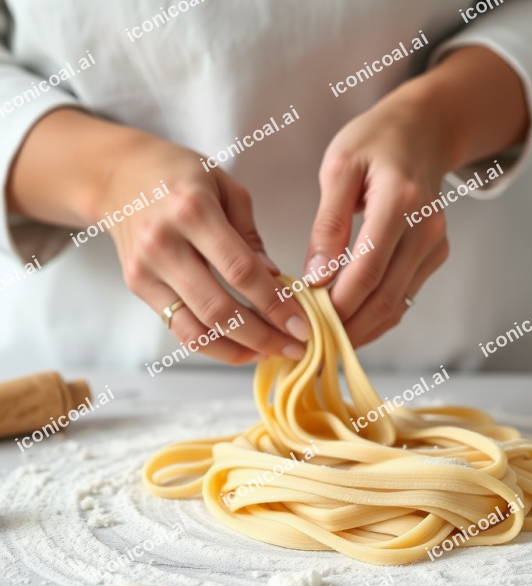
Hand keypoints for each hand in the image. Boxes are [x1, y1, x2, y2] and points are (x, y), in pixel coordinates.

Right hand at [7, 110, 310, 364]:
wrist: (117, 175)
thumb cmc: (180, 176)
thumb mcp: (226, 188)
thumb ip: (250, 237)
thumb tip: (275, 281)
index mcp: (192, 210)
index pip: (241, 272)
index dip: (275, 304)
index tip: (302, 324)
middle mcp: (163, 242)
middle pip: (218, 308)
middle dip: (263, 336)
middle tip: (295, 347)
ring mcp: (146, 269)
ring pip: (196, 329)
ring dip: (239, 350)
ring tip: (272, 352)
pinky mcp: (137, 287)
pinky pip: (179, 329)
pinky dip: (213, 346)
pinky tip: (242, 348)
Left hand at [304, 46, 529, 348]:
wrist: (424, 131)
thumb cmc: (375, 142)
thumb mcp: (339, 167)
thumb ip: (328, 224)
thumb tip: (316, 277)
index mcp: (400, 202)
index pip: (367, 271)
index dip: (337, 305)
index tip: (305, 321)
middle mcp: (426, 230)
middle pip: (385, 299)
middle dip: (347, 329)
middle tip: (311, 342)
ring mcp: (435, 246)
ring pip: (397, 306)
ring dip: (361, 328)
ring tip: (325, 338)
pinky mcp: (436, 256)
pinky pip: (404, 297)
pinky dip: (376, 315)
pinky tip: (349, 319)